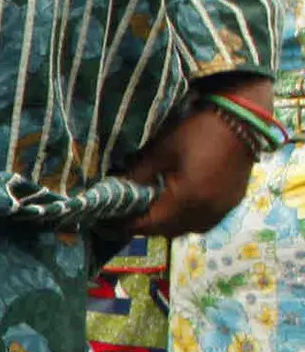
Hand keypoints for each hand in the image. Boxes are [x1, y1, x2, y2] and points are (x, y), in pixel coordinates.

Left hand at [123, 89, 262, 237]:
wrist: (243, 121)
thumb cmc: (198, 131)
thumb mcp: (162, 151)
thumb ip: (139, 174)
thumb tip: (117, 188)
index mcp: (187, 199)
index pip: (150, 224)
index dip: (127, 226)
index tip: (107, 223)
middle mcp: (206, 212)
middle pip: (168, 231)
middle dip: (145, 226)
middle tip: (125, 216)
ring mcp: (222, 210)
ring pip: (186, 229)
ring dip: (166, 225)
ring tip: (148, 211)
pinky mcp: (231, 203)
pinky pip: (203, 222)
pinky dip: (186, 219)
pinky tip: (175, 206)